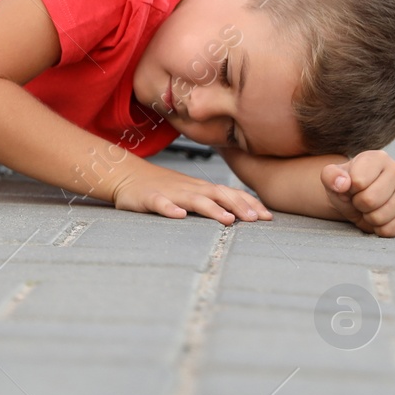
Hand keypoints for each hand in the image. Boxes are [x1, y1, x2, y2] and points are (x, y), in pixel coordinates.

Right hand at [111, 164, 272, 224]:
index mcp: (201, 188)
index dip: (249, 203)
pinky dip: (170, 209)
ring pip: (194, 200)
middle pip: (218, 195)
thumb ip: (210, 200)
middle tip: (256, 220)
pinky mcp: (149, 198)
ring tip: (227, 220)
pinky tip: (178, 215)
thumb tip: (240, 212)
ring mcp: (170, 193)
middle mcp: (189, 189)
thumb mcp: (189, 192)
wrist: (127, 175)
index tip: (268, 216)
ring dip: (212, 209)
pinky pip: (160, 203)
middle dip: (239, 206)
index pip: (230, 193)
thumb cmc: (162, 187)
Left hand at [322, 151, 394, 236]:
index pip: (358, 182)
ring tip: (369, 208)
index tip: (351, 187)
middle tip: (359, 200)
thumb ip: (330, 176)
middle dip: (358, 205)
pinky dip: (380, 230)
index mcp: (378, 158)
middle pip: (370, 200)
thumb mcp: (331, 178)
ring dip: (368, 218)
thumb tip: (343, 184)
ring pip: (381, 217)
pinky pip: (393, 229)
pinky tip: (380, 219)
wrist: (358, 199)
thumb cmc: (346, 186)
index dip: (349, 190)